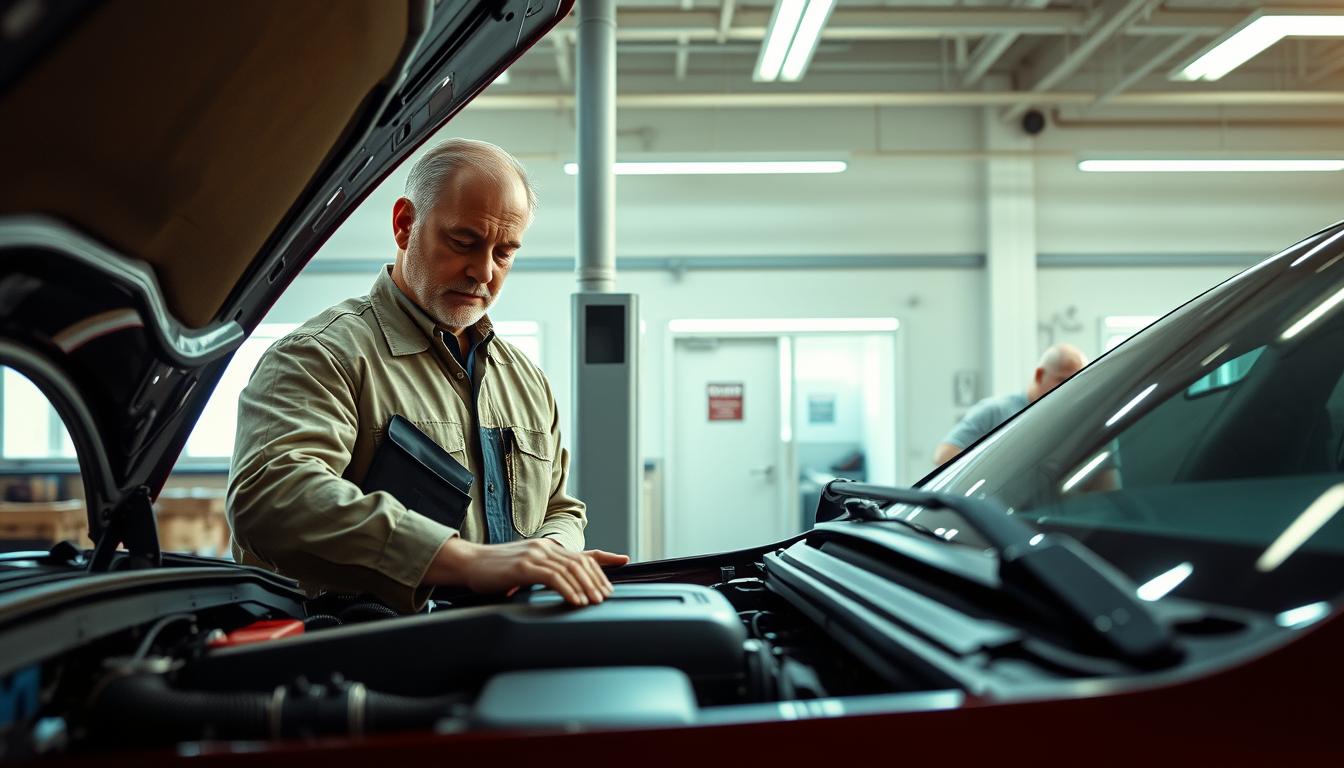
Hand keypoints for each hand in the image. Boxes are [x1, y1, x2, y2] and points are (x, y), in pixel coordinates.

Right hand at [425, 537, 626, 605]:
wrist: (468, 563)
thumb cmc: (493, 570)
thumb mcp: (523, 569)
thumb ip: (542, 574)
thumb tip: (559, 586)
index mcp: (546, 548)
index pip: (582, 553)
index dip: (604, 558)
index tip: (623, 560)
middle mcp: (545, 548)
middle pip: (581, 562)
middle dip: (598, 579)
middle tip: (606, 596)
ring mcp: (535, 555)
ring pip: (571, 569)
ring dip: (586, 586)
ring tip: (596, 601)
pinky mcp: (525, 566)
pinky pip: (554, 577)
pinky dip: (568, 589)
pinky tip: (576, 600)